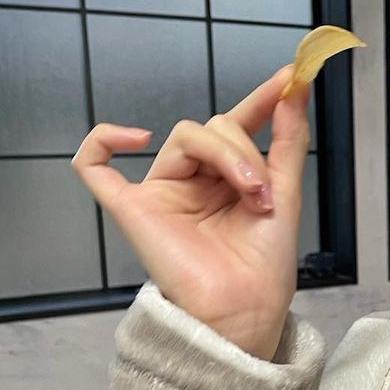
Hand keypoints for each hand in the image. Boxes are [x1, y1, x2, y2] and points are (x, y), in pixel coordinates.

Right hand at [71, 67, 309, 358]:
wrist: (244, 311)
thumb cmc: (263, 266)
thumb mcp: (286, 193)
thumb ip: (288, 139)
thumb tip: (295, 88)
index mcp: (228, 178)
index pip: (238, 125)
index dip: (260, 100)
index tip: (288, 78)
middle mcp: (194, 180)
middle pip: (214, 127)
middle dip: (246, 150)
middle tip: (263, 189)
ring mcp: (162, 192)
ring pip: (185, 135)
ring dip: (226, 153)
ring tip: (249, 192)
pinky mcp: (132, 208)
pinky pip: (94, 165)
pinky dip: (103, 140)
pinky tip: (136, 138)